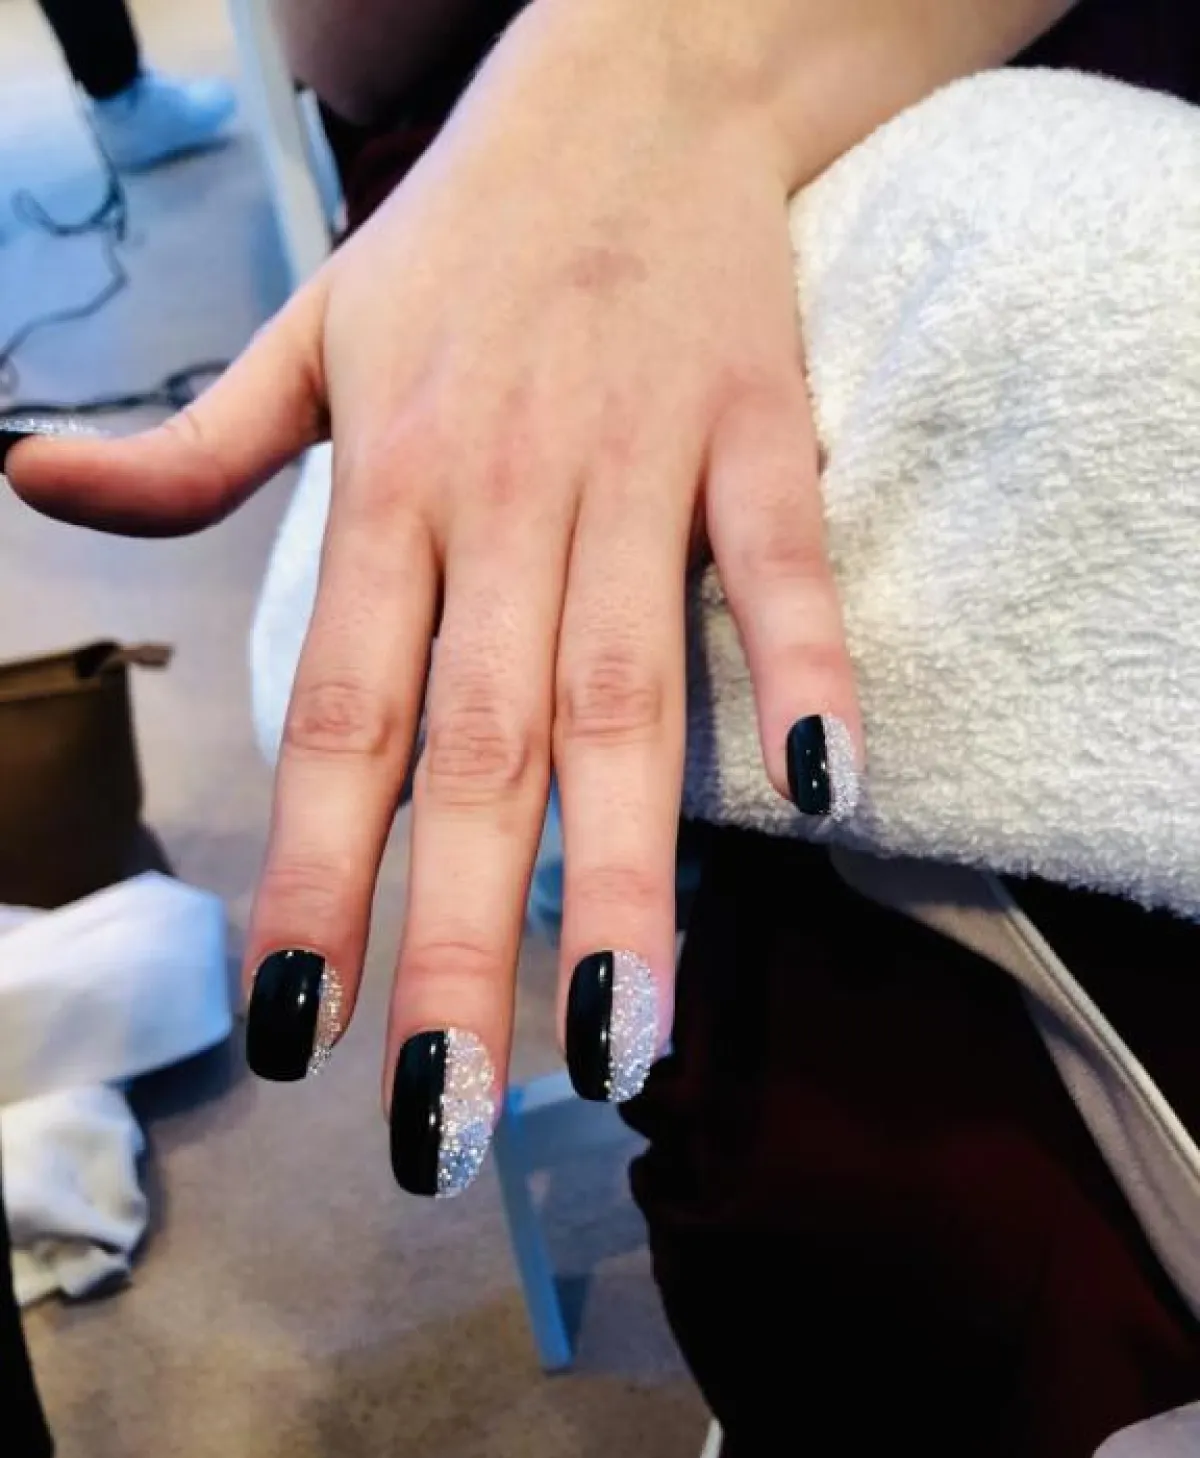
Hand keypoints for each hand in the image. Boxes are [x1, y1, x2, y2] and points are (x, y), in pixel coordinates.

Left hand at [6, 0, 859, 1194]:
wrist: (644, 81)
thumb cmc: (470, 233)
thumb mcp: (311, 324)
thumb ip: (195, 440)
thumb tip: (35, 480)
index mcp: (386, 490)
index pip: (339, 718)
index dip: (316, 878)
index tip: (303, 1032)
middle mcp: (501, 501)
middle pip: (477, 749)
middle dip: (463, 943)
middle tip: (450, 1116)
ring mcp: (635, 469)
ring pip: (624, 694)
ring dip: (626, 873)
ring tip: (625, 1043)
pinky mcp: (757, 433)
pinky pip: (779, 567)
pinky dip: (802, 673)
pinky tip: (821, 799)